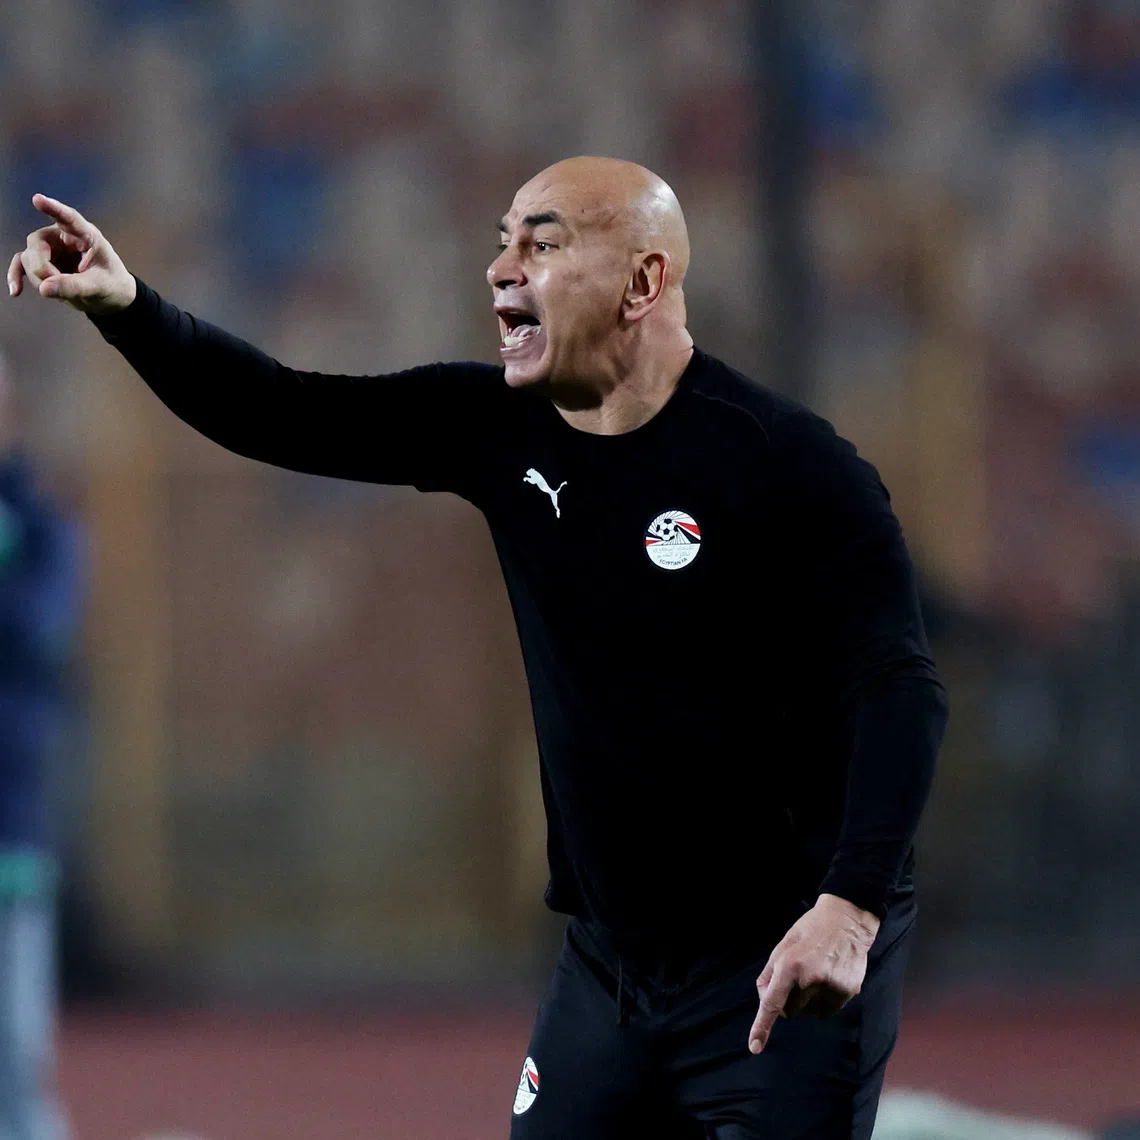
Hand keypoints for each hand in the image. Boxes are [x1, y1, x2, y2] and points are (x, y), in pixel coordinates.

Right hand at [7, 194, 135, 313]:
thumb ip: (74, 286)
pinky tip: (16, 291)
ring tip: (61, 292)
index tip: (37, 199)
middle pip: (37, 243)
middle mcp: (63, 237)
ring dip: (39, 278)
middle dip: (42, 267)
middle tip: (57, 284)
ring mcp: (50, 250)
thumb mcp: (99, 287)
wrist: (111, 298)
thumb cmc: (112, 286)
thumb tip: (43, 288)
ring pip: (29, 257)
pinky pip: (21, 265)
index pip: (68, 218)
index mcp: (85, 235)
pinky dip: (17, 276)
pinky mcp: (42, 263)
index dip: (53, 208)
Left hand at [747, 893, 879, 1054]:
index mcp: (789, 964)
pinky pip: (828, 1010)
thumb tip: (764, 1000)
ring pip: (810, 1013)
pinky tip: (830, 978)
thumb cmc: (809, 932)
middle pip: (790, 1011)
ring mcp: (830, 986)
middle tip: (798, 979)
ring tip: (817, 974)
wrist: (847, 920)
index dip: (762, 1026)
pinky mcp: (847, 991)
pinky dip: (826, 1001)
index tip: (754, 1047)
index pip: (771, 1002)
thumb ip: (770, 973)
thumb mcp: (783, 945)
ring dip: (809, 1002)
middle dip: (789, 1001)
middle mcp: (809, 978)